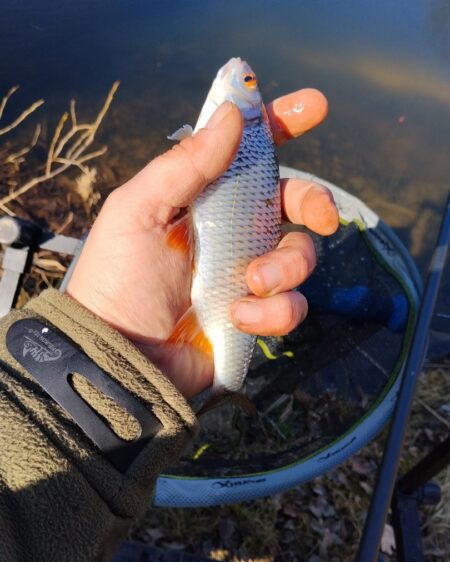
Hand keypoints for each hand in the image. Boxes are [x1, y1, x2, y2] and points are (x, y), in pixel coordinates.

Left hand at [66, 90, 338, 397]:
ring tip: (250, 281)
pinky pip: (290, 307)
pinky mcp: (255, 316)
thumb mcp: (137, 212)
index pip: (249, 153)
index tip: (315, 106)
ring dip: (286, 267)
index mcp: (204, 198)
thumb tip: (233, 115)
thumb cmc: (116, 279)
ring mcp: (246, 275)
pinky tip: (238, 318)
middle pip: (294, 202)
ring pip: (301, 257)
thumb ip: (183, 165)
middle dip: (315, 202)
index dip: (282, 125)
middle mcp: (232, 231)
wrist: (116, 354)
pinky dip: (272, 313)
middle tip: (322, 216)